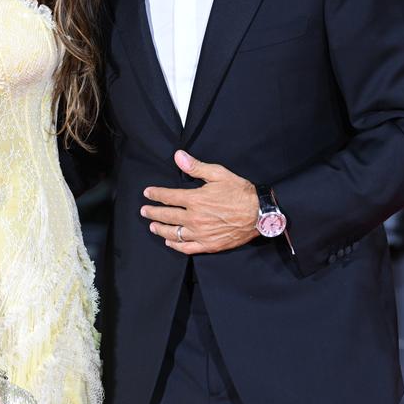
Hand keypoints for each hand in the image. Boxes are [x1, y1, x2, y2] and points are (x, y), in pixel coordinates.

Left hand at [140, 150, 258, 254]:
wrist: (259, 214)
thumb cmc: (240, 192)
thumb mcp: (219, 174)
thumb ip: (196, 167)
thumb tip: (178, 156)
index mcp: (195, 199)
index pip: (168, 197)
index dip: (155, 194)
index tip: (147, 193)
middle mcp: (194, 218)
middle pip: (166, 216)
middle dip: (152, 213)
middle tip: (144, 211)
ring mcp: (201, 233)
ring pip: (173, 233)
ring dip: (160, 229)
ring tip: (152, 226)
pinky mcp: (209, 245)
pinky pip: (186, 247)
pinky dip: (175, 245)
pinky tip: (169, 241)